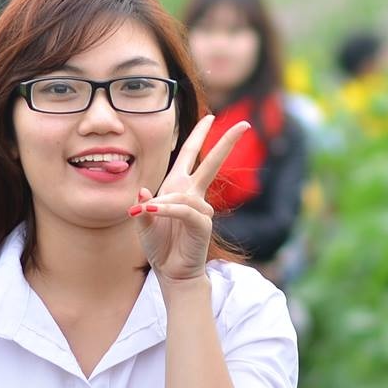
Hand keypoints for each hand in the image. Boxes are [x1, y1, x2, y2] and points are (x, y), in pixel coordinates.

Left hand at [129, 113, 250, 284]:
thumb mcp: (143, 223)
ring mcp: (200, 209)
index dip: (200, 135)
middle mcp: (192, 194)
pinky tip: (154, 212)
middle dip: (226, 143)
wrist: (171, 272)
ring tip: (146, 215)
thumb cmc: (159, 246)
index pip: (190, 155)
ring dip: (162, 206)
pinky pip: (184, 210)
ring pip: (183, 196)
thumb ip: (143, 207)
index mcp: (178, 187)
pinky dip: (168, 210)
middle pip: (211, 163)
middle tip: (244, 125)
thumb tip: (143, 193)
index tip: (212, 116)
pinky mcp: (202, 224)